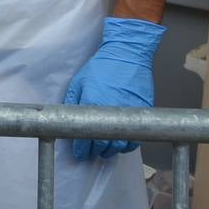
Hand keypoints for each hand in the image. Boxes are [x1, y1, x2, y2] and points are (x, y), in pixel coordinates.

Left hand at [63, 17, 166, 159]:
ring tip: (104, 149)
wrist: (126, 55)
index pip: (86, 139)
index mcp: (93, 106)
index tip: (79, 153)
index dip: (81, 149)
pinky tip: (121, 142)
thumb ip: (72, 102)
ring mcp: (129, 116)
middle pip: (103, 146)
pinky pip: (135, 138)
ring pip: (120, 146)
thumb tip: (67, 119)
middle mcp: (112, 115)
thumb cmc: (101, 67)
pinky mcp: (142, 113)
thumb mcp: (79, 82)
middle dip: (95, 152)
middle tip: (90, 152)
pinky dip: (127, 144)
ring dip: (111, 150)